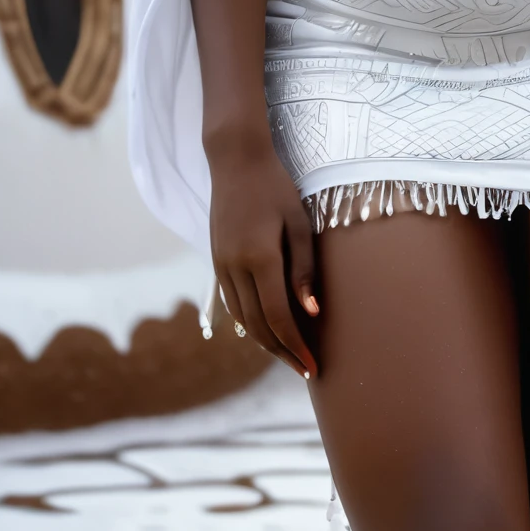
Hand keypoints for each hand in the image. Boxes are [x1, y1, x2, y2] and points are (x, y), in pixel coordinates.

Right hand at [208, 133, 318, 380]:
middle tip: (305, 369)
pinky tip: (265, 329)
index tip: (313, 365)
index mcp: (259, 258)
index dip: (296, 345)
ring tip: (288, 355)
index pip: (278, 317)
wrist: (236, 161)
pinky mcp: (217, 261)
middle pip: (258, 325)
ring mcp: (221, 265)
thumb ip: (304, 269)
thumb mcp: (299, 223)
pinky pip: (233, 303)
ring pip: (242, 318)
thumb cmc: (276, 188)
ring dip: (265, 341)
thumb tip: (310, 312)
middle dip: (282, 352)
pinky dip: (250, 322)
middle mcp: (234, 267)